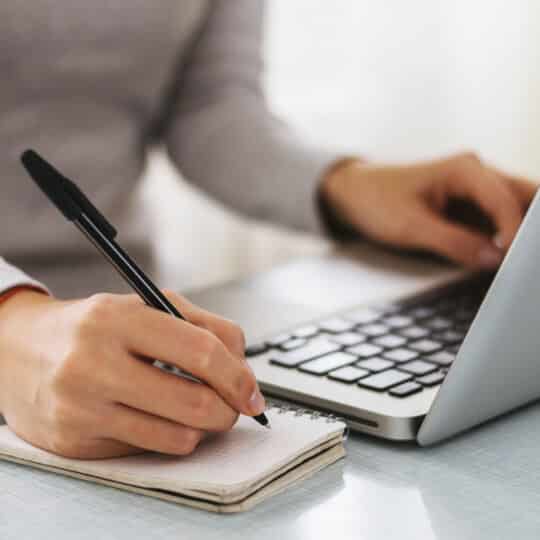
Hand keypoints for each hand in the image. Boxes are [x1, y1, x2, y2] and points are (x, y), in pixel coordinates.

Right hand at [0, 290, 264, 458]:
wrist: (18, 350)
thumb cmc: (92, 327)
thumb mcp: (145, 306)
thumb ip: (202, 326)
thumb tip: (242, 368)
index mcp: (118, 319)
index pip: (201, 350)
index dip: (237, 376)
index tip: (252, 392)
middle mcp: (94, 363)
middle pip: (194, 403)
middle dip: (228, 411)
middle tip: (232, 407)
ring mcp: (81, 408)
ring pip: (177, 437)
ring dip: (201, 428)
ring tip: (194, 409)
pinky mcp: (75, 442)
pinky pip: (148, 450)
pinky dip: (169, 437)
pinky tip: (159, 418)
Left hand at [321, 153, 537, 267]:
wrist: (354, 194)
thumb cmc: (376, 201)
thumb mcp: (410, 227)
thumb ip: (454, 243)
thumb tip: (494, 260)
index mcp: (465, 169)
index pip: (506, 202)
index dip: (515, 234)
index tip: (513, 263)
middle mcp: (477, 175)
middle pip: (524, 199)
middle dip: (529, 229)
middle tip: (526, 262)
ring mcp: (476, 191)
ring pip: (516, 210)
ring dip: (520, 235)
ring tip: (517, 264)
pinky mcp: (469, 208)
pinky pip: (499, 223)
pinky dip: (506, 240)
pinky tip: (504, 260)